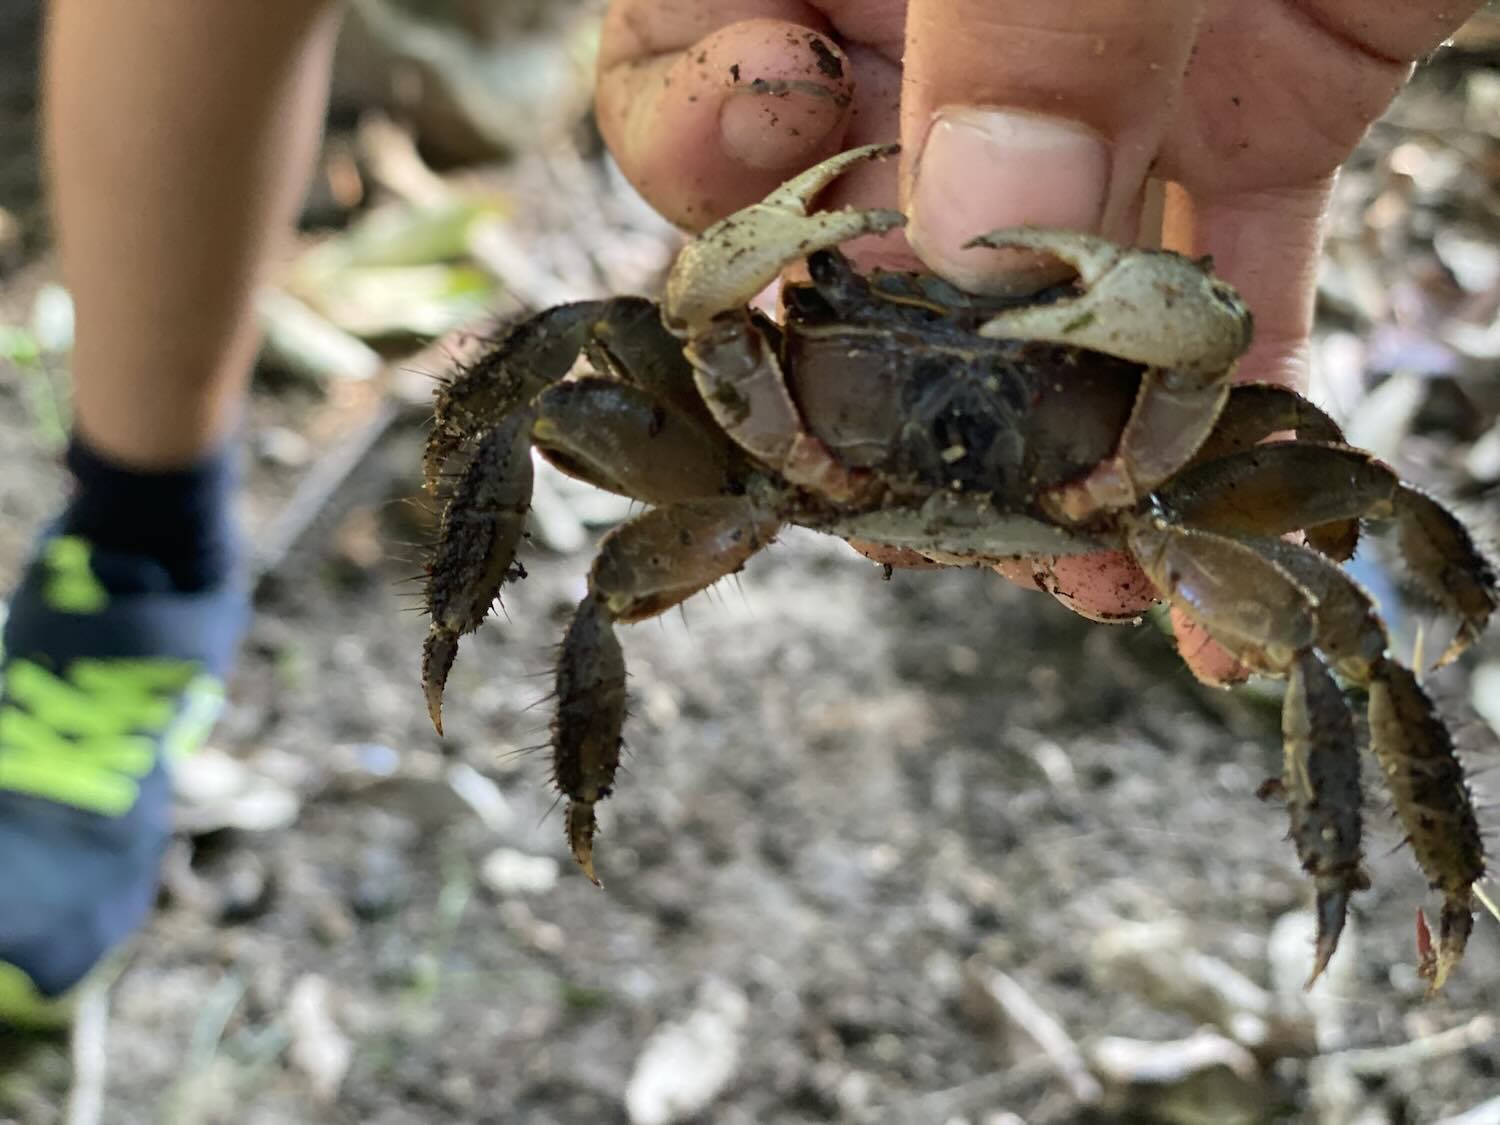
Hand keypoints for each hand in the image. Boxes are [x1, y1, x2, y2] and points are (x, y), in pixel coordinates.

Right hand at [596, 0, 1483, 681]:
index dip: (713, 158)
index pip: (694, 59)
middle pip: (859, 220)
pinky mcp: (1257, 107)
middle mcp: (954, 11)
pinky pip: (1213, 273)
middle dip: (898, 384)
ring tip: (1093, 561)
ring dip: (1060, 445)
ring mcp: (1103, 68)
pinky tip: (1215, 528)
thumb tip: (975, 249)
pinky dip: (1221, 402)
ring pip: (1033, 288)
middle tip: (941, 497)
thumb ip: (1036, 16)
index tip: (801, 201)